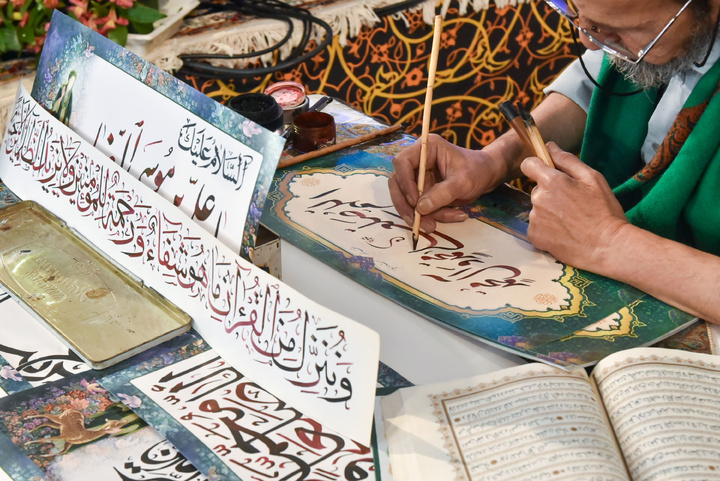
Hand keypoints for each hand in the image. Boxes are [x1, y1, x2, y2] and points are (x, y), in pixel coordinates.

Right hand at [388, 134, 504, 232]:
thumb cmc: (477, 170)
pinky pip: (419, 207)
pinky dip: (432, 216)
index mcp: (426, 148)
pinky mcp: (423, 191)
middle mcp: (417, 162)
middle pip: (397, 183)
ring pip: (406, 199)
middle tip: (416, 222)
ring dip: (421, 215)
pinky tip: (454, 215)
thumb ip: (442, 194)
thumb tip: (420, 208)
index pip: (402, 162)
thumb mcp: (463, 182)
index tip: (415, 201)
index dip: (405, 182)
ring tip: (439, 223)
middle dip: (406, 205)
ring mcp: (418, 177)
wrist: (487, 176)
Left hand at [520, 142, 629, 271]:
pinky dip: (546, 227)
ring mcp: (534, 219)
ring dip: (548, 210)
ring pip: (537, 207)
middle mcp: (538, 199)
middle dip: (550, 192)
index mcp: (552, 181)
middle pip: (537, 188)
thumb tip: (549, 146)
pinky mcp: (534, 236)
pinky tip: (564, 231)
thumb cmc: (604, 210)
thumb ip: (567, 160)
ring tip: (571, 220)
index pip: (529, 164)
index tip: (547, 172)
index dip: (537, 166)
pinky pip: (536, 225)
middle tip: (572, 203)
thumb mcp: (593, 178)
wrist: (607, 247)